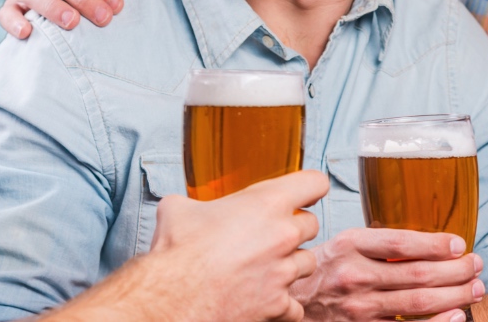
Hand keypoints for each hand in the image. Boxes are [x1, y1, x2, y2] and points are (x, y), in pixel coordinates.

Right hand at [149, 171, 328, 320]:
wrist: (172, 299)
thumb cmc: (178, 254)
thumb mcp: (178, 210)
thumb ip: (193, 203)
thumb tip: (182, 205)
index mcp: (266, 203)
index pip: (315, 183)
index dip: (309, 187)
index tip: (305, 194)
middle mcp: (283, 236)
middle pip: (312, 225)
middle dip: (293, 229)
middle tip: (270, 235)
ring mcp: (284, 272)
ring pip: (308, 263)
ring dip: (290, 264)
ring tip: (265, 267)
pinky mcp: (279, 305)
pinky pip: (295, 304)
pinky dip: (282, 303)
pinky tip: (263, 298)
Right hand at [292, 228, 484, 321]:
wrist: (288, 302)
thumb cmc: (320, 272)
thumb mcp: (340, 245)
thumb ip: (375, 244)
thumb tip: (427, 244)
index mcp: (349, 245)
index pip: (401, 243)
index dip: (436, 243)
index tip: (459, 243)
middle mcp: (354, 275)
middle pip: (418, 273)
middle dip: (456, 269)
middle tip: (476, 264)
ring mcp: (358, 308)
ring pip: (419, 301)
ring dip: (455, 294)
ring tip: (476, 287)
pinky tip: (456, 316)